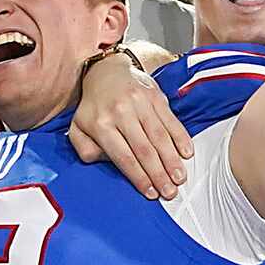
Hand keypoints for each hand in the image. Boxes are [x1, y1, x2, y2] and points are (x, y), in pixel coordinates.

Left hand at [64, 51, 190, 197]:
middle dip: (159, 174)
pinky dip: (180, 138)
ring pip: (160, 136)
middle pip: (144, 149)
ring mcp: (140, 103)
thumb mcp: (77, 128)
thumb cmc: (94, 106)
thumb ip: (85, 149)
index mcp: (101, 124)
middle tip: (169, 192)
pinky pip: (170, 120)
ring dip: (172, 160)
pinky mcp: (156, 96)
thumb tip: (104, 162)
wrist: (107, 71)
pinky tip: (187, 153)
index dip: (139, 176)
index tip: (150, 193)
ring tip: (179, 178)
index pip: (123, 157)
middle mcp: (122, 113)